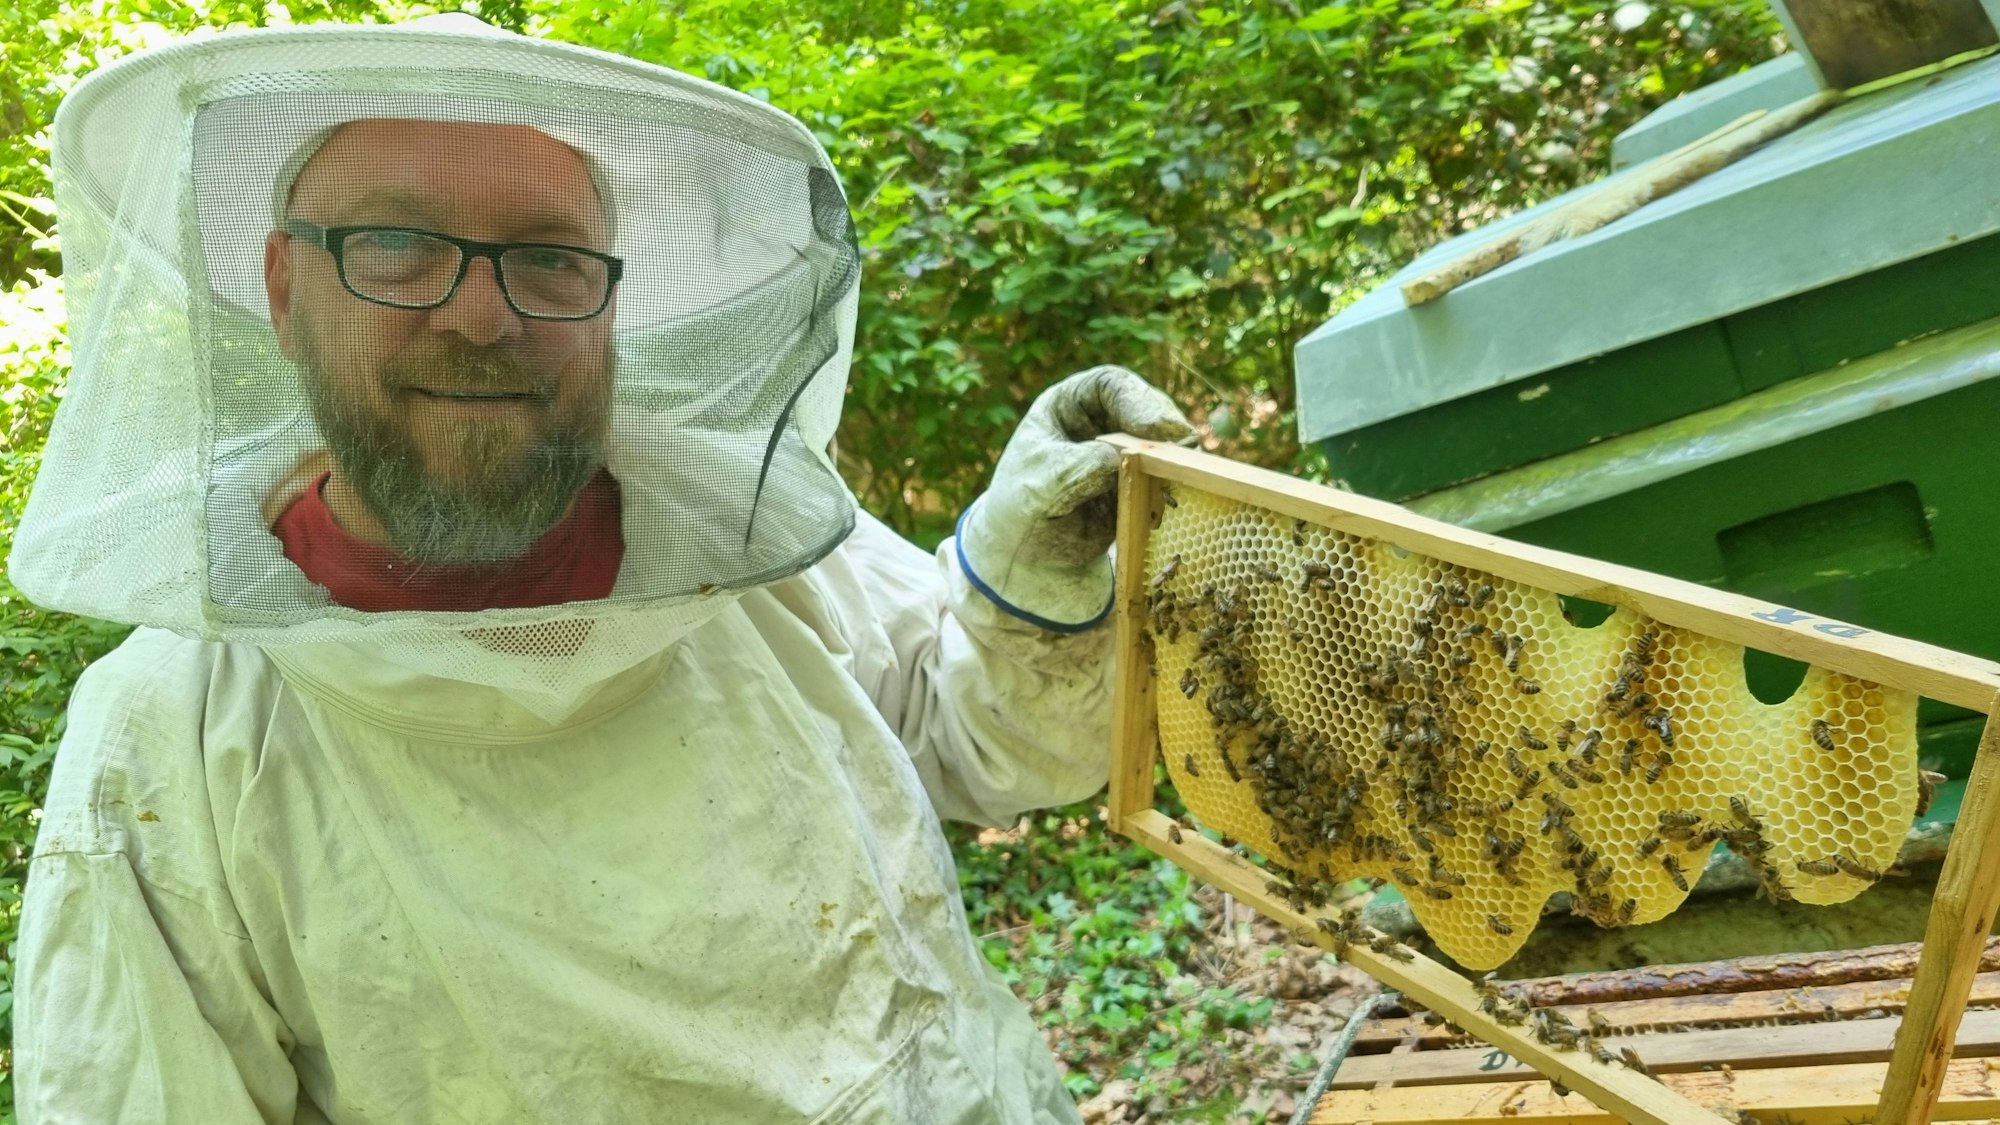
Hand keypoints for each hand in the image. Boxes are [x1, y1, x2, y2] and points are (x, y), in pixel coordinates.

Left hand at [956, 366, 1193, 630]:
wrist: (1027, 557)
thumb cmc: (1020, 510)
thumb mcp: (1039, 485)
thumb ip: (1078, 467)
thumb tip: (1122, 457)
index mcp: (1069, 405)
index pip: (1109, 385)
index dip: (1137, 399)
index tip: (1153, 428)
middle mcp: (1101, 421)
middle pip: (1147, 409)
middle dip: (1166, 430)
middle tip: (1182, 450)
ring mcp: (1125, 452)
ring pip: (1165, 443)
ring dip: (1176, 458)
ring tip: (1181, 476)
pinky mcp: (1140, 484)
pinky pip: (1167, 477)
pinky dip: (1174, 485)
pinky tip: (1172, 499)